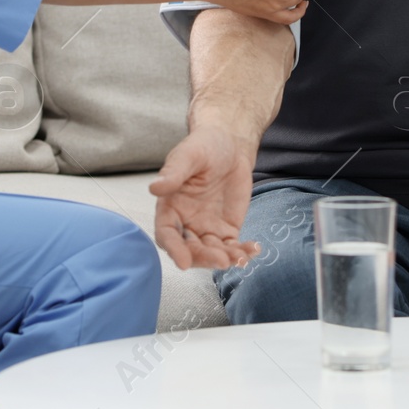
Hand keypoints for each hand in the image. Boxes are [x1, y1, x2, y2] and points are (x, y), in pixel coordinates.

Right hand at [149, 126, 261, 269]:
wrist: (230, 145)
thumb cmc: (204, 147)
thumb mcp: (189, 156)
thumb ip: (174, 173)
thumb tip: (154, 188)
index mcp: (169, 207)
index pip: (167, 234)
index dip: (173, 249)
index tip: (183, 262)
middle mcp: (185, 222)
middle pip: (190, 249)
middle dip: (205, 258)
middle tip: (221, 259)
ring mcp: (206, 228)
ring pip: (212, 253)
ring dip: (226, 258)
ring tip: (242, 257)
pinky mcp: (226, 229)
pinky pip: (232, 247)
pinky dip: (242, 252)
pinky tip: (253, 250)